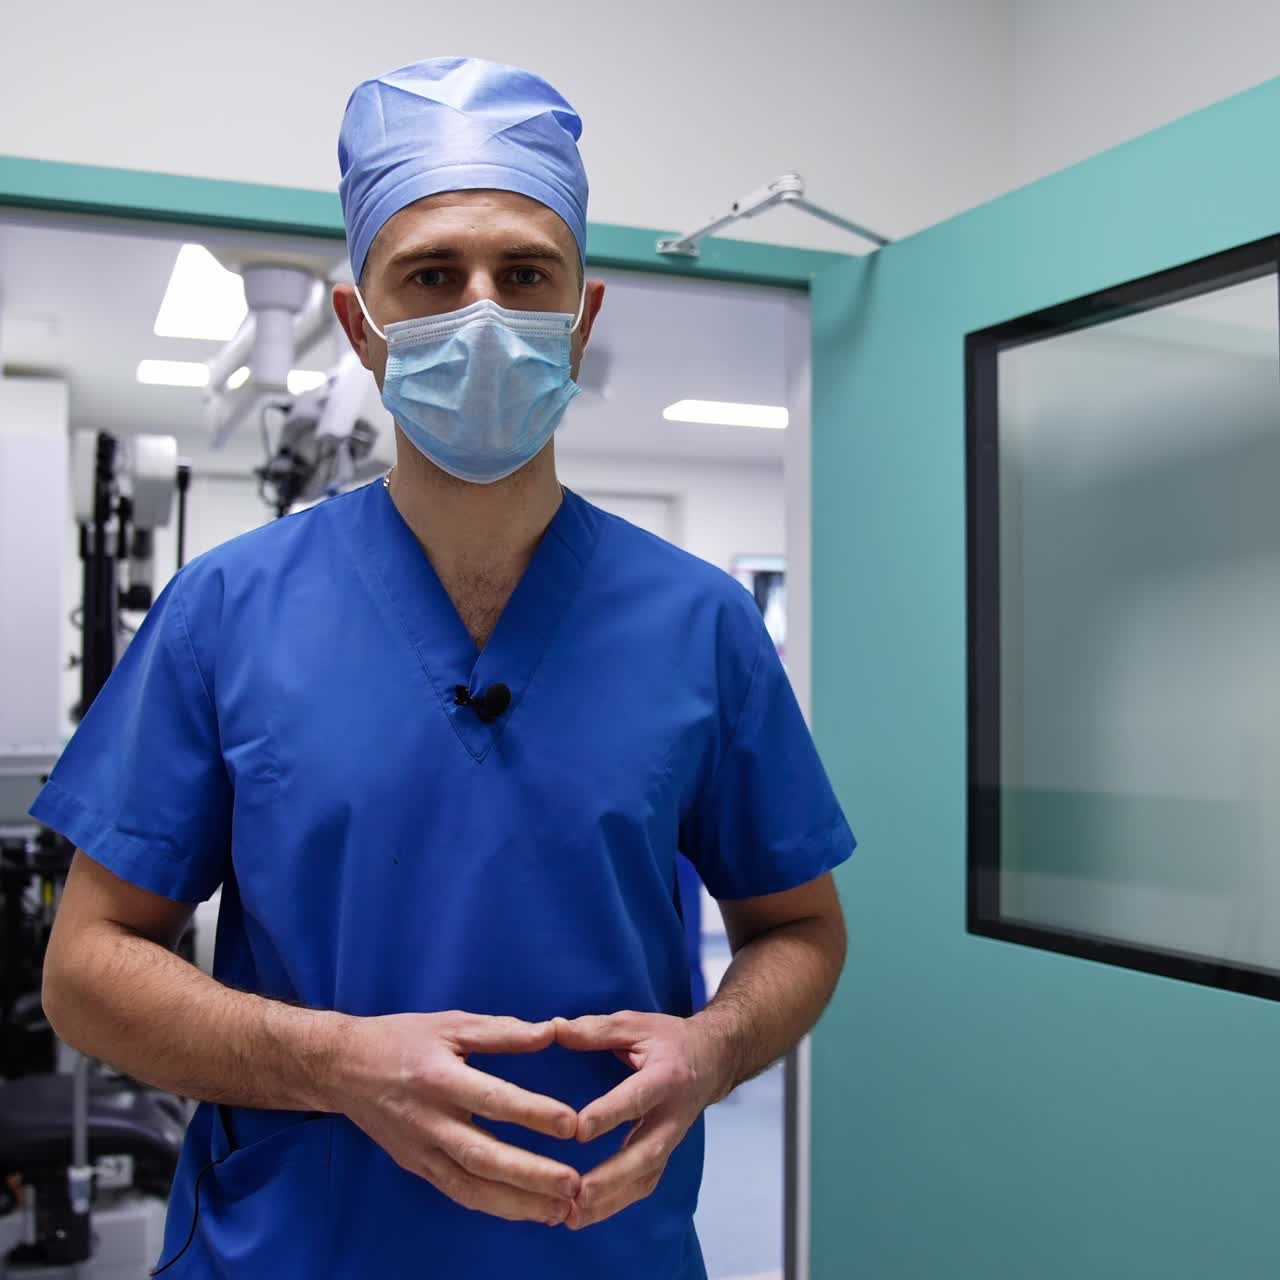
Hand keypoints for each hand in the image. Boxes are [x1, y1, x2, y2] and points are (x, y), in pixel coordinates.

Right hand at [336, 1011, 581, 1224]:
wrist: (344, 1068)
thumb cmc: (404, 1038)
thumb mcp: (451, 1023)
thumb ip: (502, 1030)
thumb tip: (550, 1032)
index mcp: (439, 1076)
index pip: (492, 1098)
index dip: (532, 1113)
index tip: (571, 1125)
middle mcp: (428, 1119)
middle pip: (482, 1155)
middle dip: (530, 1174)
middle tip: (573, 1184)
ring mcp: (420, 1149)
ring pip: (470, 1185)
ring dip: (517, 1202)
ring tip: (560, 1209)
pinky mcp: (417, 1166)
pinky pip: (457, 1192)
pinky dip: (492, 1205)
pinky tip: (526, 1211)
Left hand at [553, 1011, 733, 1230]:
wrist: (713, 1060)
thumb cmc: (668, 1039)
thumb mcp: (636, 1024)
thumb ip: (597, 1029)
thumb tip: (554, 1029)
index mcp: (666, 1076)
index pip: (637, 1097)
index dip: (610, 1114)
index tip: (578, 1131)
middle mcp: (671, 1115)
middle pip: (646, 1152)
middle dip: (612, 1177)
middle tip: (576, 1193)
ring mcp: (671, 1140)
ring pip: (645, 1177)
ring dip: (610, 1201)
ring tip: (571, 1215)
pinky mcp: (664, 1156)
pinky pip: (642, 1185)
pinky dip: (615, 1205)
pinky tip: (583, 1215)